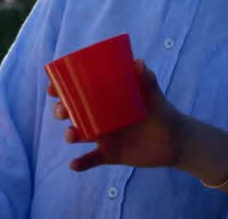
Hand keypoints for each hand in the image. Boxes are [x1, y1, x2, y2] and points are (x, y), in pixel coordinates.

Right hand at [49, 60, 184, 170]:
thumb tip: (138, 62)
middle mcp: (99, 116)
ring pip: (78, 135)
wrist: (175, 141)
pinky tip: (74, 164)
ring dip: (70, 135)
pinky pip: (91, 159)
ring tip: (72, 135)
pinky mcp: (109, 154)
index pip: (78, 91)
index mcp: (104, 99)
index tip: (53, 88)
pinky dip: (81, 163)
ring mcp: (103, 136)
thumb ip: (146, 80)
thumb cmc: (161, 112)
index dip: (61, 89)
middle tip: (62, 111)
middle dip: (61, 111)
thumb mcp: (153, 95)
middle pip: (72, 113)